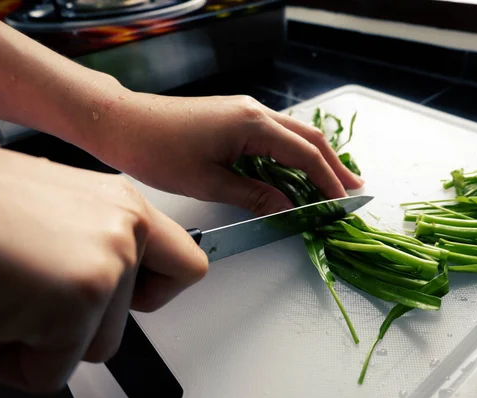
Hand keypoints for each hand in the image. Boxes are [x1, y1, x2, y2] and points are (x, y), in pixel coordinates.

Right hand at [0, 145, 207, 392]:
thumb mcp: (48, 212)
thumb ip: (91, 245)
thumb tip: (115, 288)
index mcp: (119, 204)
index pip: (183, 264)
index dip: (156, 293)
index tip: (139, 300)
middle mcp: (123, 226)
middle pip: (127, 320)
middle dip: (72, 325)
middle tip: (25, 298)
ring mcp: (107, 261)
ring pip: (94, 347)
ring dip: (42, 341)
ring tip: (0, 301)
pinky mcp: (78, 298)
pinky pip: (51, 372)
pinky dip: (12, 362)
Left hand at [87, 94, 363, 215]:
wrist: (123, 122)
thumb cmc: (158, 150)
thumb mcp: (209, 181)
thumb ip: (254, 194)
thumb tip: (287, 208)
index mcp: (252, 124)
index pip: (304, 154)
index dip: (327, 180)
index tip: (341, 202)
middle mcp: (255, 111)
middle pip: (308, 137)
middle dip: (332, 164)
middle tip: (353, 188)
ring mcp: (244, 110)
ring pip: (293, 133)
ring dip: (314, 157)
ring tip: (332, 181)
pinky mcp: (234, 116)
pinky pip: (275, 134)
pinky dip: (292, 153)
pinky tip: (295, 169)